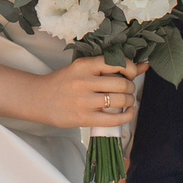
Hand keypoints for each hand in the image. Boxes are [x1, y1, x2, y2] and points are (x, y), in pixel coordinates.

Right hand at [25, 58, 140, 130]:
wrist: (38, 99)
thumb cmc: (63, 82)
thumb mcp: (82, 69)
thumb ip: (110, 67)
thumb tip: (144, 65)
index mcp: (84, 65)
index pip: (117, 62)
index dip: (131, 69)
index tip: (130, 74)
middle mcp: (84, 81)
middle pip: (122, 84)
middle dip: (131, 88)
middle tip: (127, 90)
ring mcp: (84, 101)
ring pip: (120, 100)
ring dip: (129, 101)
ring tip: (126, 101)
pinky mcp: (84, 118)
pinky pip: (114, 119)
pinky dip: (127, 116)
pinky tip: (127, 113)